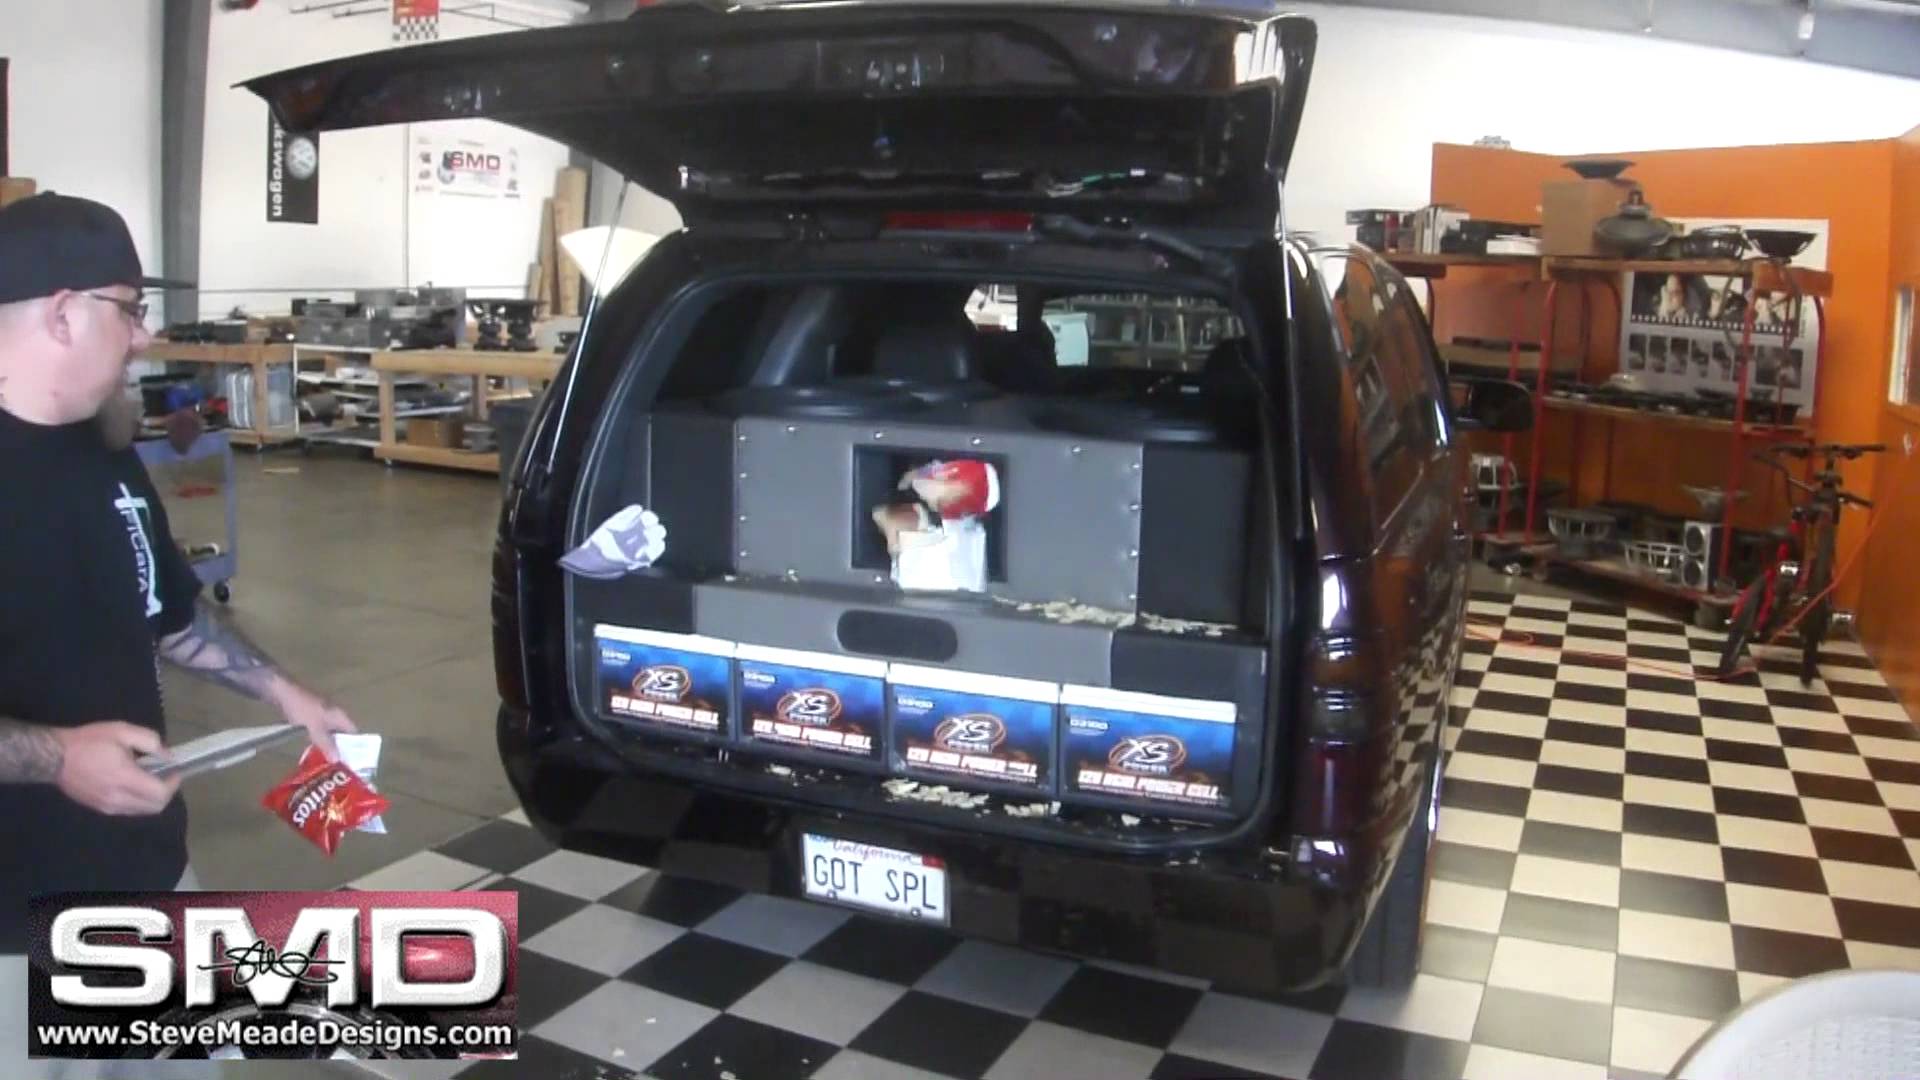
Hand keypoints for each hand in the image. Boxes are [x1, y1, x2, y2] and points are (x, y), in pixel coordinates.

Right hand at [54, 722, 180, 815]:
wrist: (54, 757)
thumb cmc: (88, 742)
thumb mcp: (123, 731)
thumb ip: (150, 742)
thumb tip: (167, 756)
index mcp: (125, 780)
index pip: (160, 794)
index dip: (173, 784)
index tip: (174, 771)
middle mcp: (117, 799)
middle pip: (154, 808)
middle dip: (165, 793)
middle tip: (164, 776)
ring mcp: (107, 807)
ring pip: (141, 811)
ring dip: (151, 799)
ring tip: (148, 779)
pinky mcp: (99, 809)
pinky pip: (127, 811)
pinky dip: (137, 801)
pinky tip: (132, 785)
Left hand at [273, 681, 357, 760]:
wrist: (282, 694)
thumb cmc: (302, 710)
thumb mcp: (315, 729)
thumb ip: (326, 744)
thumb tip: (338, 759)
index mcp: (339, 716)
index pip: (353, 733)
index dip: (355, 747)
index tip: (352, 761)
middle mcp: (334, 715)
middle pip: (342, 734)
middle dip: (340, 748)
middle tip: (339, 764)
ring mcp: (322, 715)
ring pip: (330, 733)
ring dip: (328, 745)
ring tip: (327, 761)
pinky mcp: (311, 716)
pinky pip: (319, 731)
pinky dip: (318, 740)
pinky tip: (313, 749)